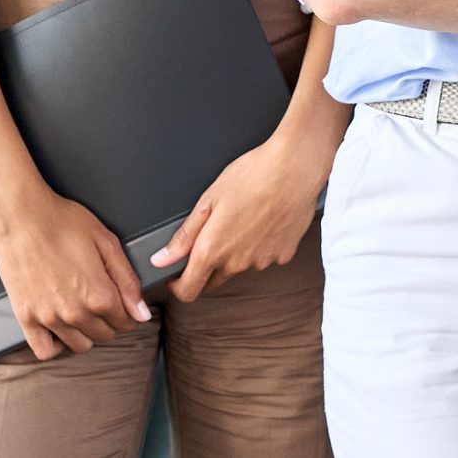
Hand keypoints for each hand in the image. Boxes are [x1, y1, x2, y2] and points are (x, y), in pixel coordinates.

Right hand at [0, 186, 149, 359]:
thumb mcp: (106, 242)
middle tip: (102, 302)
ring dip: (87, 333)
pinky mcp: (26, 318)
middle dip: (110, 321)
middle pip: (104, 335)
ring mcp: (49, 318)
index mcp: (99, 295)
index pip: (125, 321)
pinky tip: (61, 328)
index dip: (128, 311)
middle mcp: (75, 313)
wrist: (21, 217)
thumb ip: (127, 280)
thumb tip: (142, 313)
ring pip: (80, 345)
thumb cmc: (64, 222)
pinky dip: (56, 345)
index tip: (122, 301)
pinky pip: (44, 350)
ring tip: (83, 313)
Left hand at [150, 128, 331, 301]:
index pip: (189, 290)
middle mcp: (237, 263)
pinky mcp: (283, 255)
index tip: (178, 273)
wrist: (296, 167)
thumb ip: (184, 235)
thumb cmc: (253, 175)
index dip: (179, 285)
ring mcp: (262, 261)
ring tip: (245, 218)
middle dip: (207, 267)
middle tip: (214, 233)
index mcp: (213, 249)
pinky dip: (260, 246)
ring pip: (240, 267)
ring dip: (236, 254)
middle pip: (214, 281)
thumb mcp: (209, 199)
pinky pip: (264, 258)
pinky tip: (264, 221)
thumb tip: (162, 259)